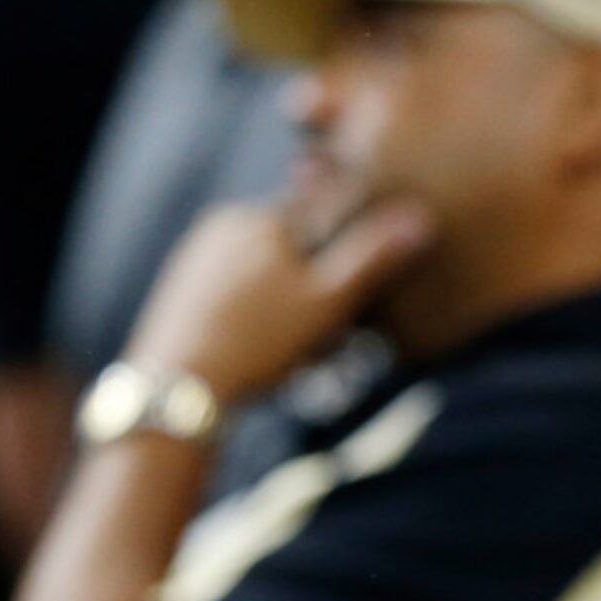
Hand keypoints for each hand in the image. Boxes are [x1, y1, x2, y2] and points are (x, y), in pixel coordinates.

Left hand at [122, 196, 433, 404]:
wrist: (180, 383)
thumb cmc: (260, 342)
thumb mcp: (328, 302)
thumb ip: (373, 258)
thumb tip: (420, 216)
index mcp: (269, 217)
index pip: (329, 219)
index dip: (352, 261)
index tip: (356, 303)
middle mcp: (231, 222)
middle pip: (297, 250)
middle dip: (319, 290)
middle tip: (330, 345)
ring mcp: (202, 252)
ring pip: (268, 274)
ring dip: (291, 308)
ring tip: (297, 356)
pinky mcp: (185, 283)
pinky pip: (238, 291)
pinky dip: (257, 315)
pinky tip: (263, 351)